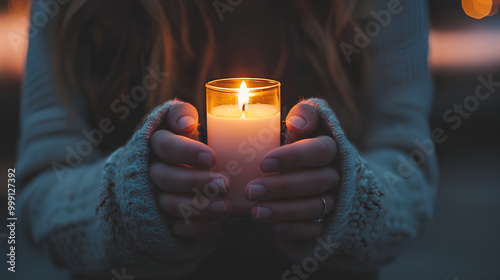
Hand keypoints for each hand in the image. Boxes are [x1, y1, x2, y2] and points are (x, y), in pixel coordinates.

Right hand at [149, 103, 232, 238]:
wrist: (164, 172)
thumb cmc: (181, 142)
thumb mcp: (179, 123)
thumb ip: (180, 114)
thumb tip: (185, 122)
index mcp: (153, 144)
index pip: (164, 146)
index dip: (186, 152)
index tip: (212, 158)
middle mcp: (149, 172)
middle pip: (165, 178)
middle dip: (196, 182)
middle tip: (224, 183)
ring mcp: (153, 198)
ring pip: (170, 205)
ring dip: (200, 207)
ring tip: (227, 207)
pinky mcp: (162, 221)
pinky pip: (176, 228)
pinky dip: (197, 227)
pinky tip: (217, 223)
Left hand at [245, 103, 338, 239]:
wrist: (311, 176)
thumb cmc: (300, 146)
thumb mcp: (302, 126)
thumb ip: (304, 116)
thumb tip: (297, 123)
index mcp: (330, 147)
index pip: (320, 150)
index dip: (293, 156)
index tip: (264, 163)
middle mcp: (336, 174)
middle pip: (317, 181)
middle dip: (281, 186)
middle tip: (250, 190)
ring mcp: (334, 199)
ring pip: (315, 206)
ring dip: (283, 210)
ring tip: (255, 211)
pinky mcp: (328, 222)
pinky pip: (316, 229)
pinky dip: (296, 228)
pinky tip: (276, 227)